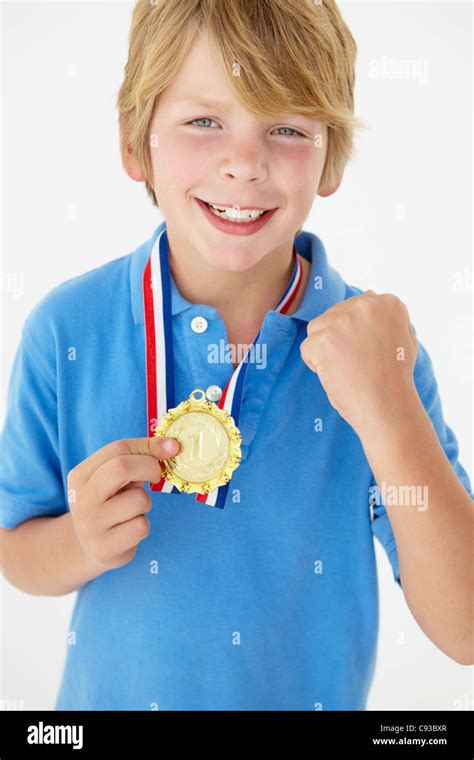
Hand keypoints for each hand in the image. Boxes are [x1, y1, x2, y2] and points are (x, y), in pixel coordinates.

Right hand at [67, 436, 179, 571]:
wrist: (90, 548)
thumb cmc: (111, 504)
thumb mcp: (114, 479)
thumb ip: (137, 459)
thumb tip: (172, 445)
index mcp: (80, 475)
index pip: (118, 449)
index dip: (149, 446)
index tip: (171, 447)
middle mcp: (81, 499)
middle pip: (122, 468)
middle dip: (150, 468)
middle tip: (156, 476)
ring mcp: (90, 525)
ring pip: (139, 500)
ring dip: (146, 503)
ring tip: (133, 511)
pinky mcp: (105, 548)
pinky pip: (141, 526)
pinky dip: (143, 526)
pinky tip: (130, 530)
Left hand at [300, 290, 418, 434]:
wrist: (388, 407)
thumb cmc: (394, 379)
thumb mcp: (403, 339)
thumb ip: (385, 316)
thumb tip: (367, 293)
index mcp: (388, 303)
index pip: (354, 309)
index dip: (357, 336)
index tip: (372, 354)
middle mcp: (366, 305)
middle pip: (333, 316)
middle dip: (339, 341)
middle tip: (359, 365)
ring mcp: (344, 321)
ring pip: (317, 329)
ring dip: (325, 350)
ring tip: (347, 369)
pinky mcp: (325, 340)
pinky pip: (307, 348)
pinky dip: (316, 365)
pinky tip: (337, 375)